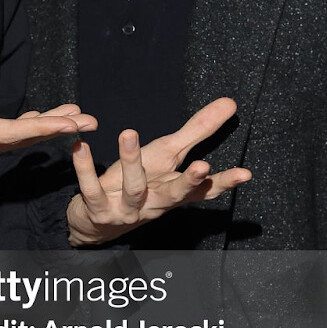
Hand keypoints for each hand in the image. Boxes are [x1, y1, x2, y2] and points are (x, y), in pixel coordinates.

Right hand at [0, 28, 95, 184]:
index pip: (6, 133)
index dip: (40, 127)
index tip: (69, 123)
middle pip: (19, 140)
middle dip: (55, 129)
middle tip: (90, 121)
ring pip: (11, 143)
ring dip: (42, 129)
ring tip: (72, 118)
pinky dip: (22, 133)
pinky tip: (34, 123)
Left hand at [65, 97, 249, 246]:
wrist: (96, 224)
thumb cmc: (138, 185)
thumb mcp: (167, 156)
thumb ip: (197, 131)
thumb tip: (230, 103)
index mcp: (173, 192)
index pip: (204, 189)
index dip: (224, 182)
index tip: (245, 174)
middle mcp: (155, 204)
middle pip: (175, 194)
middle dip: (188, 182)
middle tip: (201, 166)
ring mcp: (127, 209)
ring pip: (134, 187)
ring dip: (132, 161)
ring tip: (129, 132)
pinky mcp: (98, 210)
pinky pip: (92, 188)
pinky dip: (85, 168)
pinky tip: (81, 148)